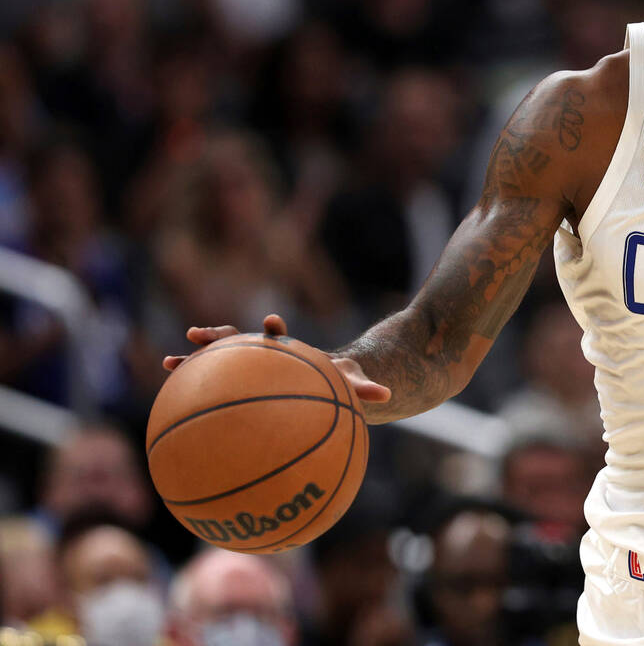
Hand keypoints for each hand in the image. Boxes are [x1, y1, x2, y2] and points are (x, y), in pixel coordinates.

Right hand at [162, 314, 390, 404]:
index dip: (272, 328)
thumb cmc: (336, 384)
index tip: (270, 322)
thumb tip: (386, 395)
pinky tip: (169, 409)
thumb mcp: (349, 384)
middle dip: (218, 336)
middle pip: (236, 340)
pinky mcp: (237, 387)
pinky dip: (192, 394)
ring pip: (215, 362)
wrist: (322, 387)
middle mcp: (262, 355)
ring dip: (193, 360)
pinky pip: (211, 390)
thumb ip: (362, 388)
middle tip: (195, 333)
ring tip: (169, 363)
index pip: (277, 335)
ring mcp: (246, 370)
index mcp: (287, 351)